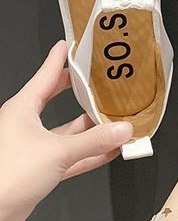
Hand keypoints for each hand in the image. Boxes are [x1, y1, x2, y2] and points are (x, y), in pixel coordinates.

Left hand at [0, 40, 132, 220]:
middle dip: (83, 95)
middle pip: (60, 102)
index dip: (60, 59)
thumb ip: (94, 141)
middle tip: (104, 84)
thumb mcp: (58, 152)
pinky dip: (91, 154)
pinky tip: (110, 151)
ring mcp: (34, 147)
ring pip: (70, 133)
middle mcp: (27, 125)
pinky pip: (72, 156)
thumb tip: (123, 130)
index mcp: (23, 109)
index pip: (46, 76)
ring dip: (93, 130)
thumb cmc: (7, 175)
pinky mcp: (40, 169)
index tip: (72, 46)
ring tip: (119, 122)